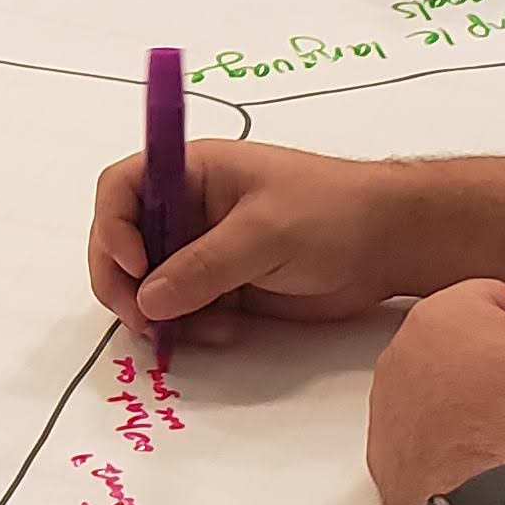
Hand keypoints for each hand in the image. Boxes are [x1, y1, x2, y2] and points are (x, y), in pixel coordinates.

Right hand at [88, 138, 404, 340]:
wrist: (391, 244)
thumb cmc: (333, 213)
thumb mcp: (265, 232)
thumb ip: (204, 266)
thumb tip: (149, 300)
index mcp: (191, 172)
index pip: (120, 189)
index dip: (113, 228)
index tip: (137, 266)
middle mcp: (188, 209)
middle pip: (123, 244)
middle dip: (124, 284)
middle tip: (143, 321)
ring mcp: (204, 251)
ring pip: (149, 286)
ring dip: (158, 313)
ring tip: (192, 330)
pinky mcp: (224, 287)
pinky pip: (183, 311)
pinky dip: (189, 327)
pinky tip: (224, 332)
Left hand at [366, 279, 504, 504]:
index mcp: (440, 314)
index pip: (498, 298)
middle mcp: (401, 356)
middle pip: (466, 345)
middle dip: (504, 364)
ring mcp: (389, 410)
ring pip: (445, 391)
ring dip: (478, 404)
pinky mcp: (388, 458)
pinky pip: (429, 437)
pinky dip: (456, 444)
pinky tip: (489, 460)